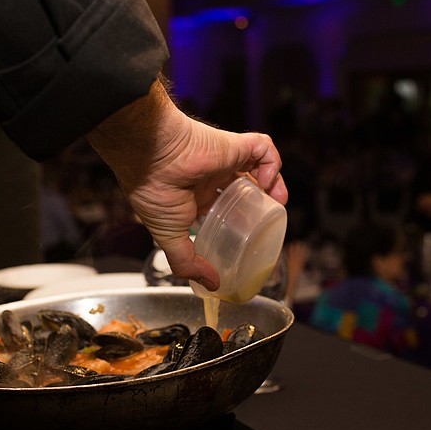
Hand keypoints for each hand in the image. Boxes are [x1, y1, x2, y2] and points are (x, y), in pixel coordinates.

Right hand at [87, 77, 286, 290]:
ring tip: (277, 202)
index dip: (236, 220)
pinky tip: (268, 183)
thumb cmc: (153, 190)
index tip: (247, 238)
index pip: (221, 207)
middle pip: (243, 188)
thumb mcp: (169, 236)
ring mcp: (223, 159)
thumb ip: (187, 261)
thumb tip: (211, 284)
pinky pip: (263, 148)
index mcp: (193, 195)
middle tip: (266, 222)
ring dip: (272, 184)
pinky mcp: (234, 145)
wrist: (152, 156)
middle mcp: (209, 176)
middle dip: (258, 204)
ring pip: (257, 168)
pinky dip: (273, 164)